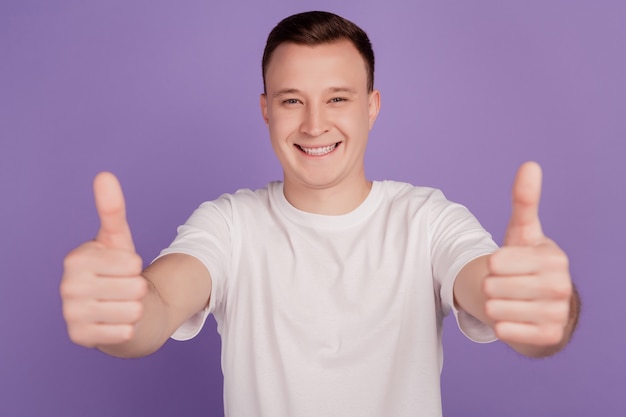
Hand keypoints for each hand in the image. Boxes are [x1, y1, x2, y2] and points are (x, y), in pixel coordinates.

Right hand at [61, 173, 147, 347]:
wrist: (114, 308)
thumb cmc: (117, 270)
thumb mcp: (118, 239)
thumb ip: (112, 209)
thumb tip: (104, 175)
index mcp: (75, 259)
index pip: (132, 264)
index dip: (135, 266)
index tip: (121, 268)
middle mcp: (67, 287)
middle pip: (134, 288)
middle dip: (137, 289)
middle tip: (122, 289)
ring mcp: (71, 314)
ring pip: (132, 311)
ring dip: (135, 309)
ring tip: (120, 304)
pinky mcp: (80, 338)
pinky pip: (125, 332)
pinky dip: (129, 328)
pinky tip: (116, 322)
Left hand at [484, 162, 573, 350]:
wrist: (545, 306)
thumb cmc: (528, 264)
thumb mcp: (524, 233)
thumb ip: (524, 202)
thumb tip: (530, 164)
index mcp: (554, 257)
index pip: (496, 261)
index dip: (492, 264)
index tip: (506, 264)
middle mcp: (561, 286)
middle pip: (493, 286)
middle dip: (491, 286)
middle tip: (506, 285)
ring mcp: (558, 314)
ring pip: (496, 309)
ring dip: (494, 305)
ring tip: (509, 300)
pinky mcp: (550, 337)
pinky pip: (505, 331)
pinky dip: (501, 325)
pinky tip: (513, 318)